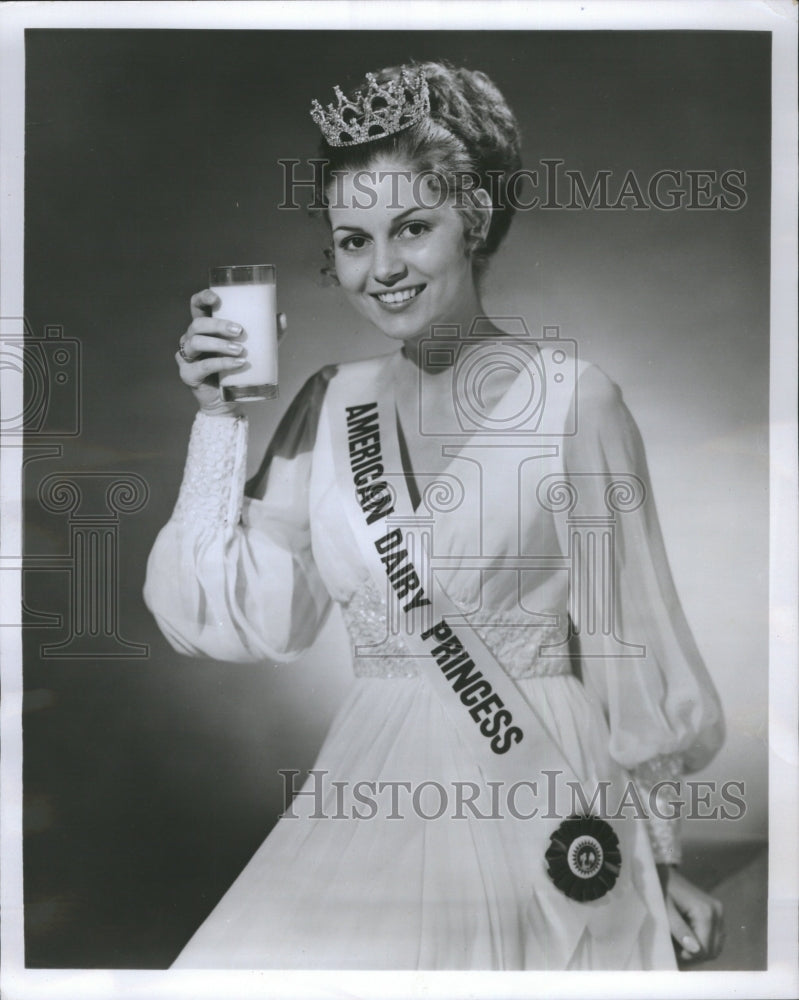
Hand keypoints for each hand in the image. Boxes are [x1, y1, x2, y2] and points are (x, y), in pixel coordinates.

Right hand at [176, 289, 286, 415]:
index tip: (216, 299)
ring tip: (240, 350)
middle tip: (239, 331)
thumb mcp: (256, 350)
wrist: (229, 401)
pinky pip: (202, 365)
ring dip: (219, 344)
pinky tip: (237, 363)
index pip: (197, 306)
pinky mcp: (188, 374)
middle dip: (217, 324)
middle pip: (197, 324)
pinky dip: (221, 363)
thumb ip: (268, 335)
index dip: (202, 298)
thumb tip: (281, 317)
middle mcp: (192, 338)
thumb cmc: (239, 370)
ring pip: (196, 342)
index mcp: (205, 328)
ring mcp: (187, 356)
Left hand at [665, 868, 723, 963]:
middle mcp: (718, 912)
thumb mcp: (665, 910)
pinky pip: (715, 937)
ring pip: (716, 946)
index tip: (673, 952)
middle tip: (676, 949)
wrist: (664, 873)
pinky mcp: (717, 912)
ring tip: (681, 943)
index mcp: (706, 912)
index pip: (705, 949)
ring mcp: (719, 912)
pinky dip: (704, 942)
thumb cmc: (661, 890)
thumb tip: (694, 950)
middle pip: (713, 950)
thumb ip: (679, 929)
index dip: (689, 956)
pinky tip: (688, 938)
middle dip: (695, 955)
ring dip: (700, 950)